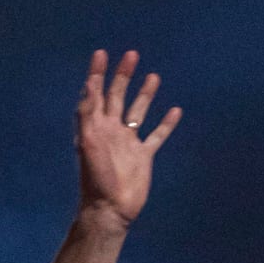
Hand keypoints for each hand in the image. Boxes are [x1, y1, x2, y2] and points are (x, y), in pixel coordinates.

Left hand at [75, 50, 181, 231]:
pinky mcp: (143, 156)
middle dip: (123, 76)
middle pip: (117, 96)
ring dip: (144, 94)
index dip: (97, 73)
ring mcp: (128, 143)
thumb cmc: (96, 178)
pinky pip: (157, 135)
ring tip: (153, 76)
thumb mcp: (88, 142)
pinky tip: (175, 110)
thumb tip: (90, 84)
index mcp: (95, 126)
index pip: (95, 93)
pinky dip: (166, 123)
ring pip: (138, 112)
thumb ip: (88, 113)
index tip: (101, 53)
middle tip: (132, 55)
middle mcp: (111, 131)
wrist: (110, 209)